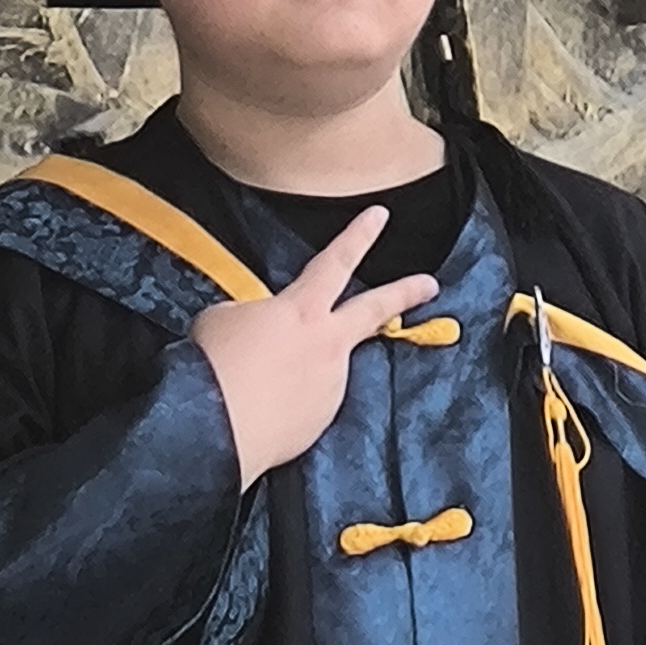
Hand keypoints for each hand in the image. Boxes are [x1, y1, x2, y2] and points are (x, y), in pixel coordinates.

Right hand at [190, 209, 436, 483]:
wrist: (217, 429)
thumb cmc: (215, 365)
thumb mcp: (226, 317)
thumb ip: (255, 313)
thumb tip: (262, 327)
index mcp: (302, 310)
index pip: (336, 261)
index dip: (359, 235)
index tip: (380, 215)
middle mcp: (327, 345)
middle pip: (373, 310)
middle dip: (404, 292)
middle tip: (429, 284)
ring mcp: (330, 385)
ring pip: (325, 365)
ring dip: (299, 369)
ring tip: (257, 382)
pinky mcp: (321, 421)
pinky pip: (308, 402)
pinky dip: (289, 401)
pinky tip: (263, 406)